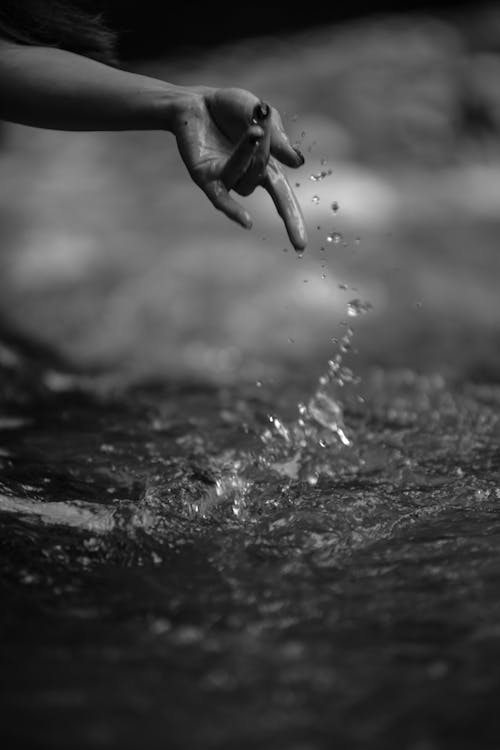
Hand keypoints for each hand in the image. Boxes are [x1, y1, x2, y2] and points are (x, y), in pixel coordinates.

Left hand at [172, 86, 306, 250]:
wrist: (196, 100)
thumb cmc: (232, 108)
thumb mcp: (262, 115)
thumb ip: (277, 137)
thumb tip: (297, 163)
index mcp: (265, 167)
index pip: (283, 200)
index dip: (292, 222)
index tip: (301, 247)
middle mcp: (245, 178)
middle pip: (263, 179)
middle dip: (265, 153)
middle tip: (260, 127)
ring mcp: (225, 180)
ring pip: (244, 181)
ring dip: (248, 154)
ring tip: (250, 129)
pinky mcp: (205, 178)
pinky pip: (220, 199)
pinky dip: (233, 210)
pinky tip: (247, 221)